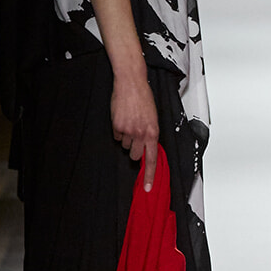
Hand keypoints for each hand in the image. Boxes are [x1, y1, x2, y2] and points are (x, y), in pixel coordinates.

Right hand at [111, 71, 159, 190]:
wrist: (131, 83)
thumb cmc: (144, 98)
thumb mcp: (153, 118)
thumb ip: (151, 134)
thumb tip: (148, 149)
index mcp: (153, 132)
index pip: (152, 159)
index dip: (150, 175)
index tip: (148, 187)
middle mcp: (141, 133)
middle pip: (135, 155)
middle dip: (134, 149)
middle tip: (136, 136)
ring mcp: (128, 130)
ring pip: (125, 145)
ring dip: (127, 137)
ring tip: (130, 122)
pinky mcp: (117, 126)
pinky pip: (117, 136)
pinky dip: (119, 130)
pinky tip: (122, 118)